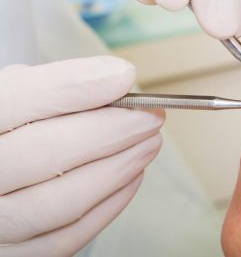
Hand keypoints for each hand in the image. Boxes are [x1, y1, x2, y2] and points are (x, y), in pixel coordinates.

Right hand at [0, 57, 163, 255]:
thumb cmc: (13, 129)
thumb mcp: (19, 96)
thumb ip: (61, 85)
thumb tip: (120, 77)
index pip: (17, 100)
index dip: (76, 87)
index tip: (124, 77)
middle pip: (45, 153)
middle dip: (113, 131)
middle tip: (151, 117)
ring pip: (61, 201)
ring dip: (119, 168)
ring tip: (149, 143)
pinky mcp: (14, 254)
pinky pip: (66, 238)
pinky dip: (109, 204)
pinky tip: (131, 176)